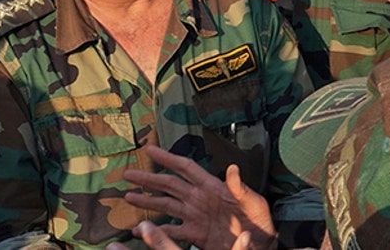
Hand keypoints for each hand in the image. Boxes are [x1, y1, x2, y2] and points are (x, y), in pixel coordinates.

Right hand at [122, 145, 276, 249]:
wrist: (261, 246)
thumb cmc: (261, 223)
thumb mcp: (255, 204)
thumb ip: (240, 188)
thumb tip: (232, 169)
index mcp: (212, 188)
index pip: (186, 168)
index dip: (168, 158)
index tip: (150, 150)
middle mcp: (199, 199)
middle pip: (169, 185)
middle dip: (148, 179)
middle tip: (128, 174)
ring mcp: (195, 217)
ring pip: (166, 206)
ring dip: (147, 202)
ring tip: (128, 198)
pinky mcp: (195, 235)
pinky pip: (171, 231)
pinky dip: (156, 232)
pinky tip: (140, 231)